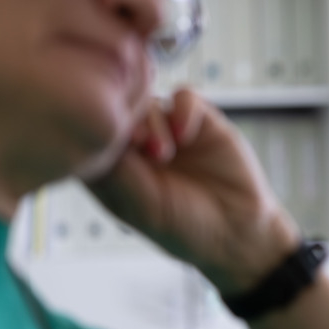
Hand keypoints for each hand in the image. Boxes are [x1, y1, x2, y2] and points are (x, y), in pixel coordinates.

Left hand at [87, 89, 298, 293]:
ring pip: (147, 101)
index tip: (107, 147)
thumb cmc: (184, 229)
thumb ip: (118, 171)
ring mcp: (169, 131)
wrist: (239, 232)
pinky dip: (183, 110)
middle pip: (117, 112)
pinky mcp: (200, 121)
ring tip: (164, 151)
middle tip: (137, 142)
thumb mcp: (142, 208)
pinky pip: (184, 97)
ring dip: (151, 121)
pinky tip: (187, 136)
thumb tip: (99, 132)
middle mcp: (137, 147)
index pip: (89, 134)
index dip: (94, 132)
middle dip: (124, 123)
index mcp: (113, 169)